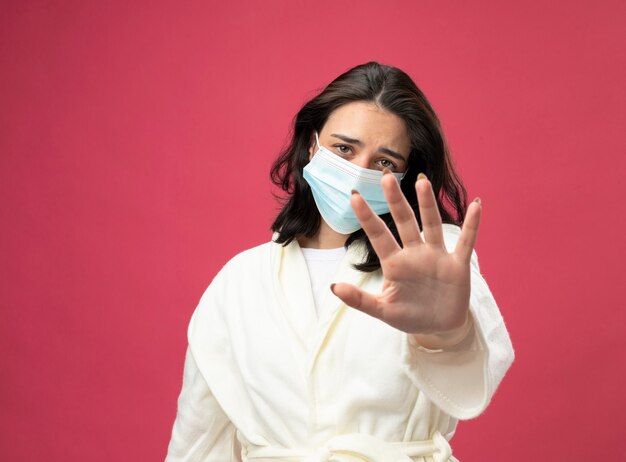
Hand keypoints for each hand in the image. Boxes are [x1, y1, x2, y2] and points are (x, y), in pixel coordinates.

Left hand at [330, 172, 480, 348]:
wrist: (438, 328)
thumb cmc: (409, 316)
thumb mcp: (383, 311)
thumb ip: (360, 300)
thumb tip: (334, 288)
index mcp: (395, 263)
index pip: (378, 235)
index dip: (367, 217)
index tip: (354, 195)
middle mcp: (415, 253)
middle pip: (404, 221)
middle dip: (395, 200)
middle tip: (386, 175)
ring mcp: (436, 257)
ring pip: (432, 225)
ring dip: (427, 204)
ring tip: (421, 181)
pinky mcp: (457, 265)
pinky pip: (466, 242)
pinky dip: (472, 225)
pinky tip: (476, 205)